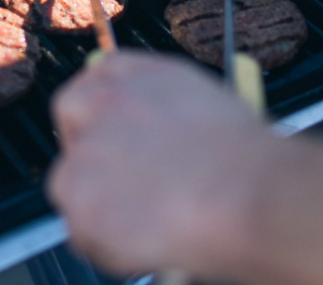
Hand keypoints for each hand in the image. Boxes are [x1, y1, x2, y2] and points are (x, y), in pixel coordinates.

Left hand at [45, 51, 278, 279]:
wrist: (251, 193)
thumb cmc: (252, 163)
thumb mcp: (209, 109)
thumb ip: (168, 117)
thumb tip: (155, 147)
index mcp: (139, 74)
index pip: (99, 77)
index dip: (102, 108)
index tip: (109, 132)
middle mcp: (104, 102)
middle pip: (71, 117)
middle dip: (86, 148)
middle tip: (116, 186)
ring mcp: (86, 148)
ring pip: (71, 183)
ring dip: (99, 206)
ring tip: (148, 228)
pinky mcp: (80, 198)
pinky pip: (83, 232)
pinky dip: (110, 248)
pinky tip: (149, 248)